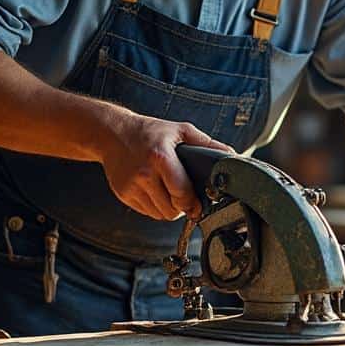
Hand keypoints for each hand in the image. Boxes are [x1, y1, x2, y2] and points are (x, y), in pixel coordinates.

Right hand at [97, 112, 233, 220]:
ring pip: (160, 214)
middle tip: (185, 196)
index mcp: (160, 158)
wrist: (112, 133)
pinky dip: (155, 207)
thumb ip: (208, 144)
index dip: (193, 204)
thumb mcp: (181, 131)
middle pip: (172, 210)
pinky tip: (156, 191)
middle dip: (182, 206)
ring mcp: (131, 186)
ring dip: (169, 209)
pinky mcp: (123, 194)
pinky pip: (147, 212)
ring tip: (170, 192)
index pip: (182, 194)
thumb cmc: (150, 131)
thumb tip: (233, 156)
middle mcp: (144, 174)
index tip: (199, 204)